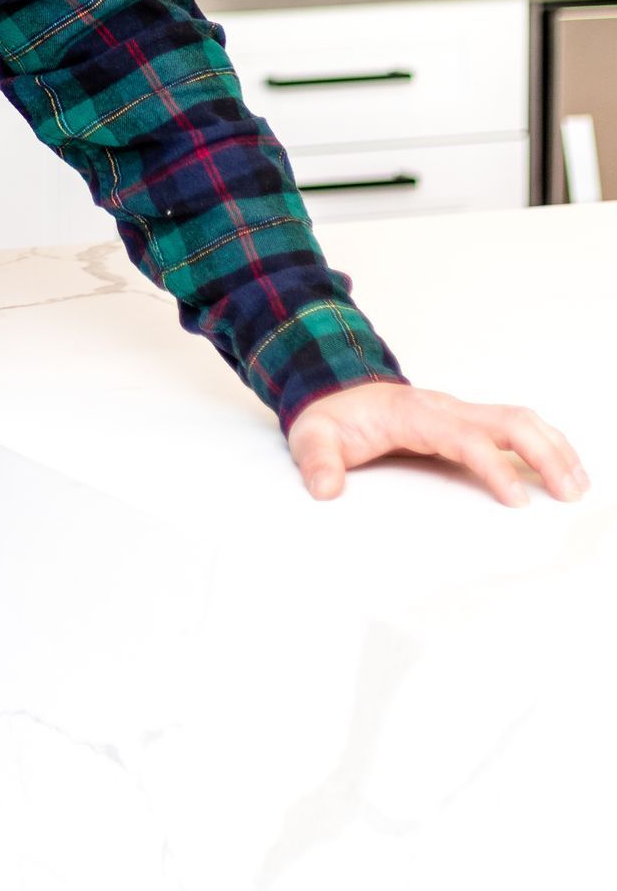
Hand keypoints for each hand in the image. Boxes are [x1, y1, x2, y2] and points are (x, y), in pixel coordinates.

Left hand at [286, 379, 590, 505]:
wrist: (330, 389)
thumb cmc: (330, 416)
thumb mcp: (312, 436)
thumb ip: (317, 461)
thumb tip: (326, 488)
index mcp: (414, 415)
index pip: (466, 438)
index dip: (494, 467)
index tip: (517, 501)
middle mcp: (444, 409)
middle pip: (509, 420)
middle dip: (545, 454)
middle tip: (569, 493)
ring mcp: (457, 413)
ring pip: (518, 419)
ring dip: (553, 447)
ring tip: (578, 484)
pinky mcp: (463, 422)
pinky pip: (512, 427)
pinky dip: (543, 444)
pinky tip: (560, 469)